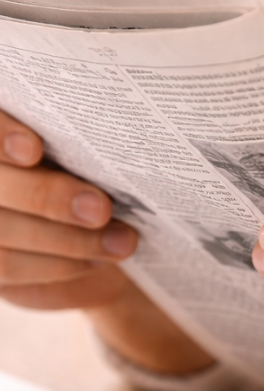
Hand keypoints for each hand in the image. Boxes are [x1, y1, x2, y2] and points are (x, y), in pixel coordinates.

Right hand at [0, 109, 214, 373]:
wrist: (92, 225)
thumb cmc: (90, 165)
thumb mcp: (89, 143)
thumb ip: (80, 134)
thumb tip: (112, 125)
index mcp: (1, 123)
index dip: (0, 136)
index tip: (33, 149)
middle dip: (47, 198)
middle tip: (102, 208)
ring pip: (3, 236)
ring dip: (70, 242)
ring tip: (124, 241)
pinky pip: (13, 267)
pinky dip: (63, 264)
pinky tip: (102, 258)